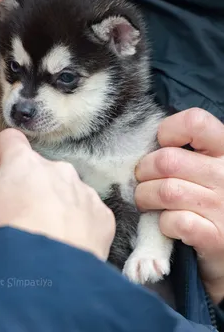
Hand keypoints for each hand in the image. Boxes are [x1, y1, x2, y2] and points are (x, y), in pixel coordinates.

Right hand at [0, 129, 114, 260]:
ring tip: (42, 233)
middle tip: (14, 214)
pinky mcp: (101, 213)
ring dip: (51, 202)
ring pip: (63, 189)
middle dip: (24, 186)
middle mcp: (58, 170)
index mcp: (24, 165)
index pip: (9, 141)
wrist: (50, 279)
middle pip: (37, 169)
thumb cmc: (9, 243)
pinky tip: (65, 243)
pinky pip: (85, 210)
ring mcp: (83, 191)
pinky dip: (75, 221)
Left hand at [135, 108, 223, 303]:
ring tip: (147, 202)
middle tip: (143, 181)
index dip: (168, 131)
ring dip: (146, 198)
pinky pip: (174, 221)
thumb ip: (186, 150)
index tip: (161, 146)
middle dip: (144, 172)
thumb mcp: (207, 165)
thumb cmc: (210, 196)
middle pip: (167, 161)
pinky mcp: (216, 237)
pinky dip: (162, 223)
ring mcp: (223, 206)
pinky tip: (167, 224)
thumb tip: (148, 141)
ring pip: (166, 191)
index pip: (195, 122)